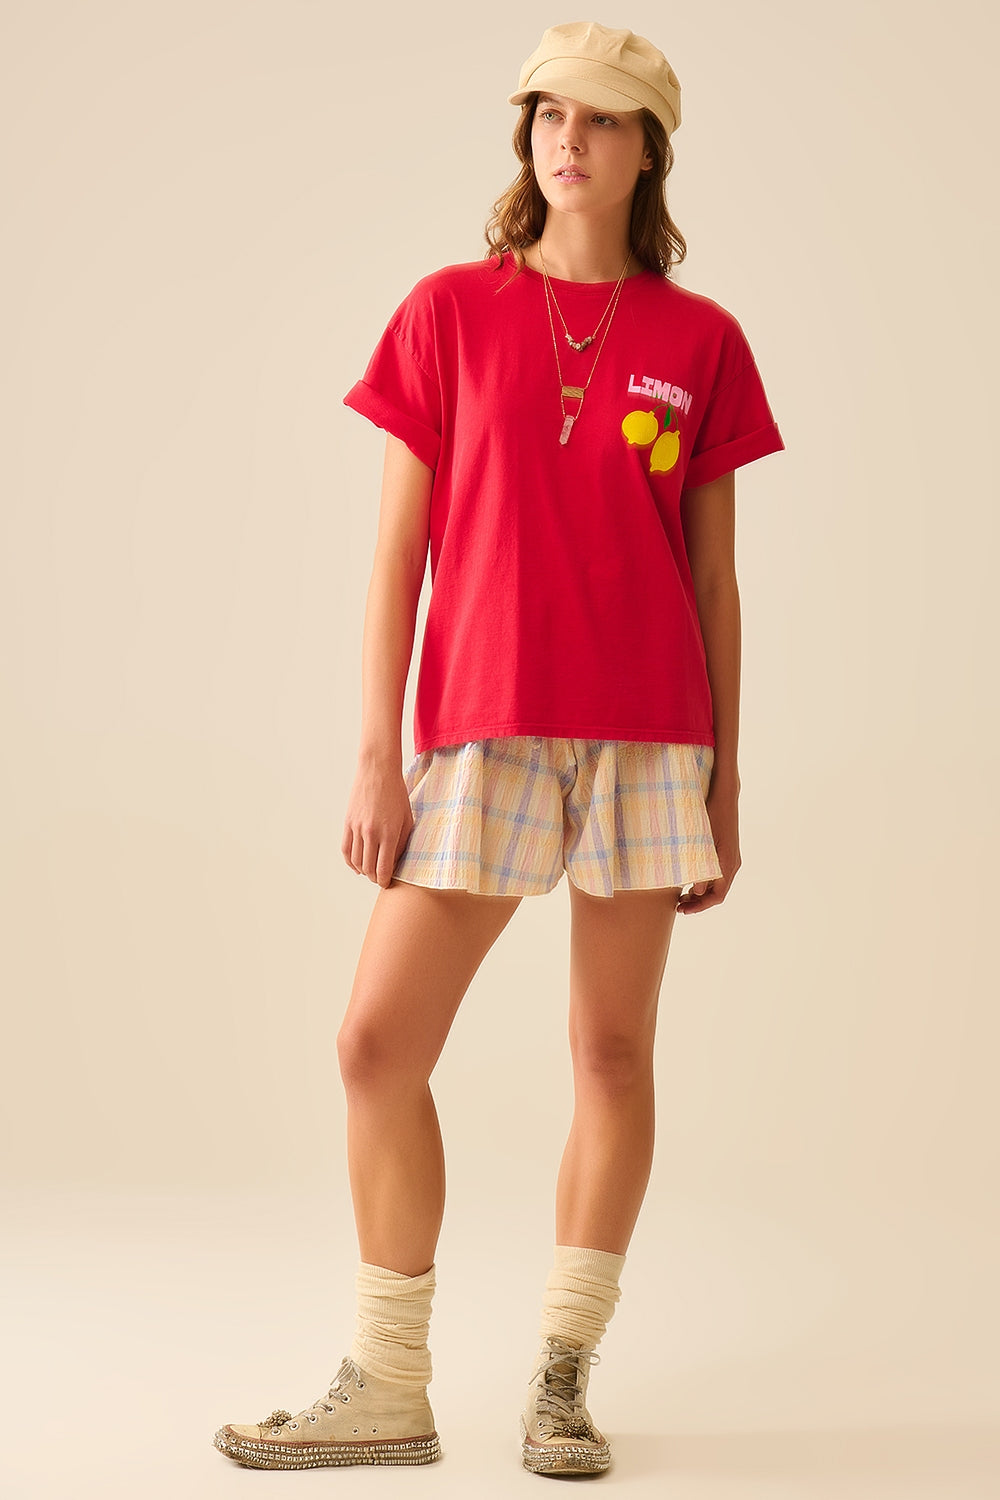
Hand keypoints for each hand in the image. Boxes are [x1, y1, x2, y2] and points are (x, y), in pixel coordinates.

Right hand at [341, 759, 414, 889]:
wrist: (378, 771)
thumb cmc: (397, 794)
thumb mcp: (407, 819)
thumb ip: (401, 842)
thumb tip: (395, 862)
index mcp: (389, 833)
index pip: (383, 868)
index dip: (384, 880)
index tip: (387, 884)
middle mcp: (371, 833)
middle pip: (368, 868)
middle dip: (374, 877)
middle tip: (380, 879)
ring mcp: (357, 828)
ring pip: (356, 861)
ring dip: (363, 871)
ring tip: (370, 872)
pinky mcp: (348, 823)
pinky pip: (346, 849)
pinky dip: (350, 861)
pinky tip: (357, 865)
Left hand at [676, 785, 740, 915]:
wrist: (725, 796)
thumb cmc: (712, 814)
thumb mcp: (702, 841)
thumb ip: (700, 867)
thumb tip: (697, 891)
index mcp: (728, 864)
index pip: (717, 896)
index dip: (700, 906)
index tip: (682, 910)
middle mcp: (732, 863)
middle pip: (717, 893)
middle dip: (699, 902)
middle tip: (678, 905)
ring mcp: (731, 857)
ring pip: (717, 884)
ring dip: (701, 892)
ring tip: (682, 895)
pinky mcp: (726, 851)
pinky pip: (717, 873)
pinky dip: (704, 881)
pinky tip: (690, 878)